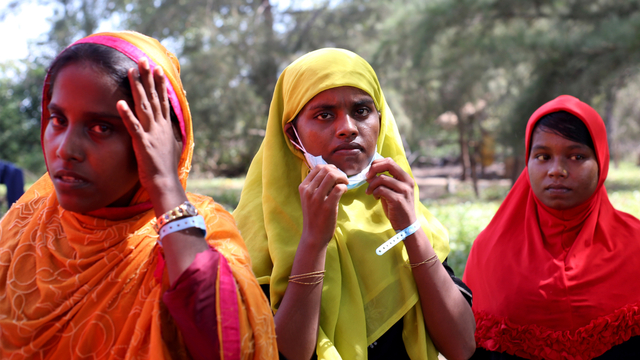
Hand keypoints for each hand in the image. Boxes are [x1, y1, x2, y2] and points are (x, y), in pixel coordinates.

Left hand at [116, 58, 183, 209]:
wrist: (165, 183)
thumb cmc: (167, 168)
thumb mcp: (173, 147)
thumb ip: (172, 134)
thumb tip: (173, 125)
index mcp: (166, 127)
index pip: (163, 101)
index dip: (160, 84)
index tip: (157, 69)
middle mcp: (160, 126)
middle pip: (153, 97)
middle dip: (148, 78)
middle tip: (143, 60)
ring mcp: (152, 134)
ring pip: (143, 106)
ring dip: (137, 88)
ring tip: (131, 71)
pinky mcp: (142, 143)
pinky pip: (133, 126)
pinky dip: (127, 114)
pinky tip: (119, 102)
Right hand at [299, 164, 347, 247]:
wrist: (313, 236)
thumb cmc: (314, 216)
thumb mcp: (310, 198)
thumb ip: (317, 185)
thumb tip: (331, 171)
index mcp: (303, 187)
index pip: (318, 167)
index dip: (331, 168)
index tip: (336, 176)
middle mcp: (308, 191)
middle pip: (326, 169)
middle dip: (338, 172)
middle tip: (343, 181)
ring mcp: (317, 199)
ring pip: (332, 176)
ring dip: (343, 178)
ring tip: (345, 185)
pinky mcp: (327, 206)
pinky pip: (339, 188)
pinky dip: (345, 187)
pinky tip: (345, 192)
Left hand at [365, 158, 416, 229]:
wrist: (406, 225)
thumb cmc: (397, 207)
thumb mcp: (391, 191)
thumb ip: (383, 181)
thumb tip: (369, 173)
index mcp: (406, 177)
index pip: (390, 161)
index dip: (377, 164)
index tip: (369, 173)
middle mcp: (407, 182)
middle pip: (388, 164)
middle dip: (373, 169)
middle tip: (366, 177)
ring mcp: (404, 190)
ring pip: (382, 178)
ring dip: (371, 185)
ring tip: (370, 192)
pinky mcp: (398, 199)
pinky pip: (381, 190)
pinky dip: (374, 192)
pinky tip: (375, 197)